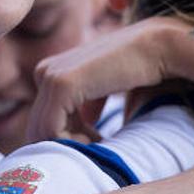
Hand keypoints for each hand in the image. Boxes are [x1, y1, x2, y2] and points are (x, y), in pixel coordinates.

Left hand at [26, 16, 185, 142]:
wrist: (155, 46)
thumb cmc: (134, 70)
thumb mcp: (100, 91)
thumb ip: (85, 108)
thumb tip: (81, 130)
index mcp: (50, 73)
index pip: (42, 122)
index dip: (68, 140)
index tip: (98, 141)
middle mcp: (44, 72)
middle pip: (39, 129)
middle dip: (69, 145)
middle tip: (100, 147)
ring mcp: (50, 77)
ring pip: (43, 133)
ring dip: (74, 147)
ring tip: (102, 143)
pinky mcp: (62, 84)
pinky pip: (51, 130)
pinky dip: (74, 144)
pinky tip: (99, 140)